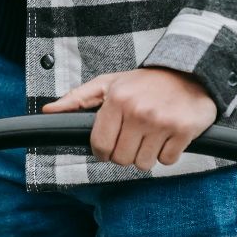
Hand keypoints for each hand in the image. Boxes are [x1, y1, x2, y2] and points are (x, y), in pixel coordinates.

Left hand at [42, 68, 218, 171]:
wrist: (188, 72)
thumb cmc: (143, 82)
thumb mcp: (108, 84)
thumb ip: (77, 99)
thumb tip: (48, 111)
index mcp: (117, 100)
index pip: (100, 145)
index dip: (103, 151)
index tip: (110, 146)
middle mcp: (138, 111)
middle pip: (121, 159)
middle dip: (126, 153)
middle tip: (134, 137)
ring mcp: (162, 122)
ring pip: (144, 164)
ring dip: (146, 155)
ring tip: (151, 135)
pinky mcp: (183, 130)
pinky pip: (167, 161)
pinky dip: (167, 154)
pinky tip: (167, 136)